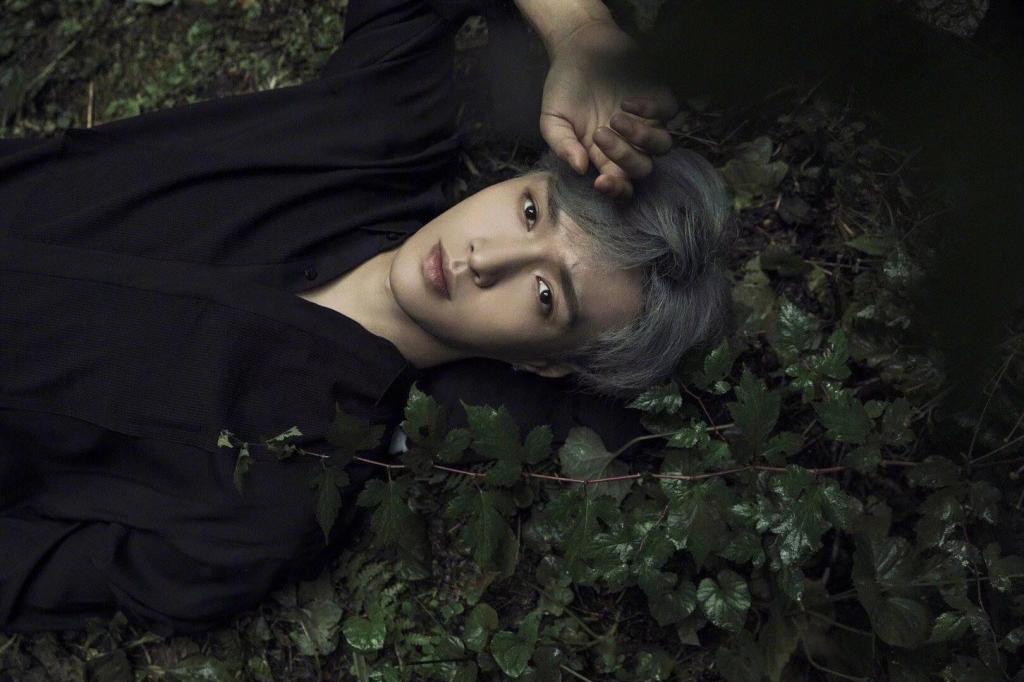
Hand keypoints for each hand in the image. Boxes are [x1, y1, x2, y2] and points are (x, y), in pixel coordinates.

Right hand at [539, 20, 677, 198]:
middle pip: (643, 169)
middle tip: (599, 134)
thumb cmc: (565, 86)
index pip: (620, 184)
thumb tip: (579, 168)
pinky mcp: (659, 98)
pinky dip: (650, 111)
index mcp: (605, 155)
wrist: (578, 47)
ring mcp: (647, 121)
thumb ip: (562, 145)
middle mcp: (630, 143)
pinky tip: (627, 101)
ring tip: (616, 117)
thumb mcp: (553, 119)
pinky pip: (668, 114)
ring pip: (662, 146)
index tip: (599, 182)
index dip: (616, 190)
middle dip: (624, 158)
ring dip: (640, 137)